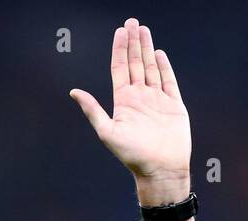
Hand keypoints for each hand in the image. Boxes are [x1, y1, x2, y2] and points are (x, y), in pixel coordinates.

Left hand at [69, 17, 191, 194]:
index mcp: (124, 101)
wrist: (161, 171)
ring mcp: (157, 101)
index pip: (120, 68)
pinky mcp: (174, 107)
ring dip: (147, 49)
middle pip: (135, 63)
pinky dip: (164, 68)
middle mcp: (140, 98)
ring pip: (151, 68)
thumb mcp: (108, 133)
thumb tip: (73, 91)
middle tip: (132, 22)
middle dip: (134, 42)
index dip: (119, 48)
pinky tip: (159, 54)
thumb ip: (93, 110)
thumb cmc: (133, 156)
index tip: (120, 30)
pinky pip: (169, 82)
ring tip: (144, 30)